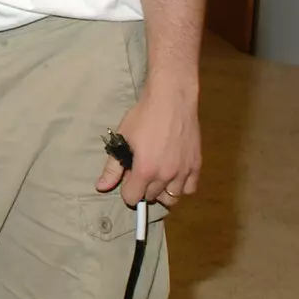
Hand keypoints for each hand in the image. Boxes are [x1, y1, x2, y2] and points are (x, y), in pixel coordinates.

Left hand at [95, 83, 200, 208]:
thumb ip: (113, 166)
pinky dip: (181, 186)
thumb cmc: (143, 117)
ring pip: (172, 197)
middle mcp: (165, 175)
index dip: (127, 192)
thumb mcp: (122, 139)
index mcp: (145, 170)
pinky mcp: (196, 165)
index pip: (133, 198)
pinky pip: (190, 188)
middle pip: (151, 197)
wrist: (171, 101)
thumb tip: (101, 187)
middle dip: (143, 189)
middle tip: (140, 173)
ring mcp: (183, 171)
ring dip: (162, 191)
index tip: (127, 181)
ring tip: (156, 176)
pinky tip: (174, 176)